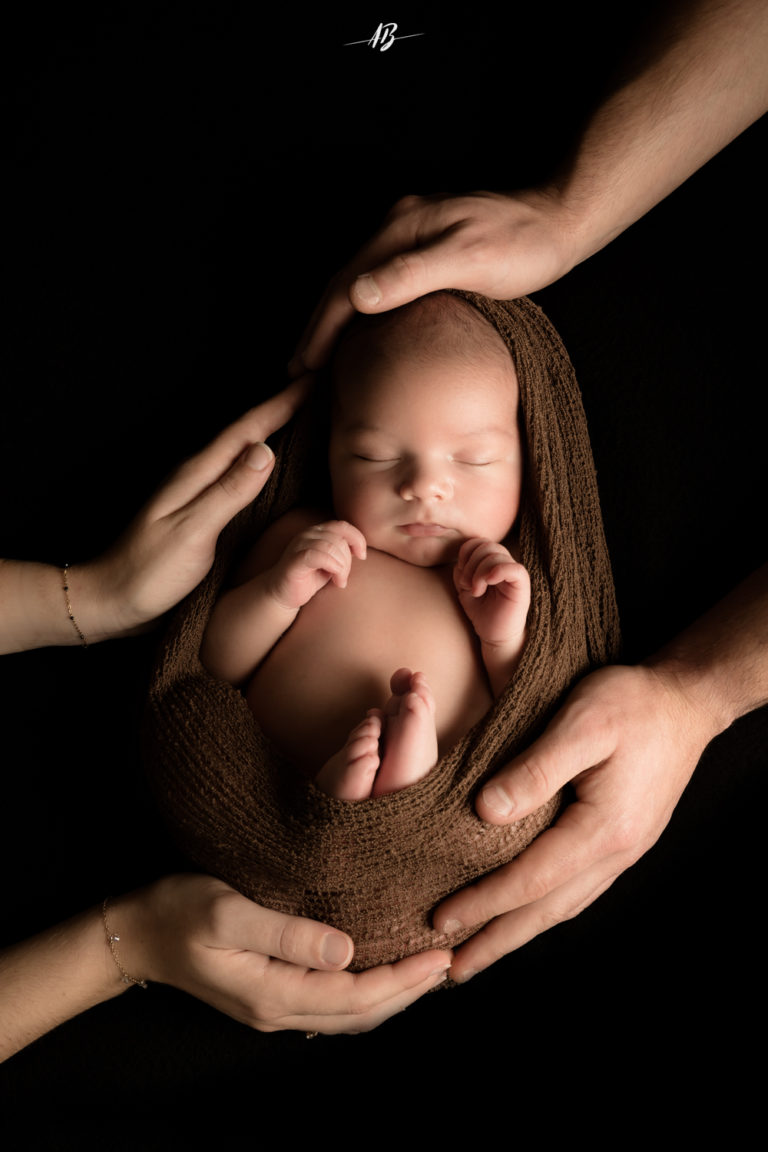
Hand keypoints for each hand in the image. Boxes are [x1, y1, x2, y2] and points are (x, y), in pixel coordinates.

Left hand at [79, 380, 307, 639]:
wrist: (114, 601)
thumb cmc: (150, 572)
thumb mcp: (193, 531)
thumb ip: (229, 491)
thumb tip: (266, 449)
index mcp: (197, 474)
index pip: (247, 431)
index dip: (281, 405)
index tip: (313, 379)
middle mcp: (200, 478)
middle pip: (248, 435)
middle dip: (282, 410)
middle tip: (318, 390)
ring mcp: (201, 496)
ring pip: (246, 455)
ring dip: (275, 434)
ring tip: (306, 419)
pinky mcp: (205, 516)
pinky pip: (242, 480)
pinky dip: (265, 466)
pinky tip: (277, 469)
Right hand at [124, 875, 450, 1033]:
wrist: (135, 933)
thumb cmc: (179, 912)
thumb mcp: (230, 912)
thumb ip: (288, 933)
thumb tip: (346, 952)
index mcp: (273, 993)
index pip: (356, 996)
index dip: (403, 981)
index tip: (441, 958)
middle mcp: (278, 1010)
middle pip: (360, 1014)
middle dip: (409, 992)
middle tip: (450, 965)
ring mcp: (273, 1007)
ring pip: (348, 1014)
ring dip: (391, 996)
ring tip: (427, 972)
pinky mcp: (269, 994)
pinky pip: (330, 1004)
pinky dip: (365, 992)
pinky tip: (377, 972)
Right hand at [267, 520, 366, 610]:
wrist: (283, 594)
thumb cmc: (309, 579)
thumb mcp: (332, 563)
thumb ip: (343, 552)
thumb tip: (361, 550)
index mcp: (318, 532)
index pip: (342, 526)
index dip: (357, 539)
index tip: (362, 556)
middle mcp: (308, 534)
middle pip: (339, 539)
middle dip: (348, 561)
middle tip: (343, 578)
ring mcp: (299, 545)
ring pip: (330, 546)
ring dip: (341, 567)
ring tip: (339, 581)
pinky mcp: (294, 559)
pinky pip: (317, 555)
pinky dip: (332, 566)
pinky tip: (334, 579)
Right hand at [291, 189, 575, 373]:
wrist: (560, 222)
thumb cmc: (524, 244)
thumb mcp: (470, 260)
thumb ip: (412, 275)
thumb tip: (357, 295)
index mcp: (401, 228)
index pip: (345, 285)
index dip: (322, 328)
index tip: (304, 365)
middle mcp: (398, 226)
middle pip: (343, 282)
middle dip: (319, 327)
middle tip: (298, 369)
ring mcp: (411, 235)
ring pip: (358, 283)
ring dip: (335, 320)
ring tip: (319, 358)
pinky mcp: (425, 247)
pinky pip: (379, 283)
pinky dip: (361, 313)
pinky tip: (360, 336)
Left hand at [433, 663, 718, 980]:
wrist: (686, 699)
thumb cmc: (632, 703)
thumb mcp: (582, 722)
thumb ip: (536, 768)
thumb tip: (486, 812)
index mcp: (604, 830)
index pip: (530, 880)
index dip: (483, 902)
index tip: (440, 921)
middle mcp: (617, 853)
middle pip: (547, 910)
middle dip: (497, 940)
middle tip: (452, 971)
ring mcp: (623, 851)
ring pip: (563, 905)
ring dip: (519, 932)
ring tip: (480, 952)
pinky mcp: (622, 840)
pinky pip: (576, 889)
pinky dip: (543, 908)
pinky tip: (525, 911)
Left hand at [453, 538, 529, 647]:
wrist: (494, 635)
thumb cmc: (482, 612)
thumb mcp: (464, 588)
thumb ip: (462, 571)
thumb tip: (461, 560)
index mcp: (491, 562)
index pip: (478, 541)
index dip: (465, 553)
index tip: (461, 575)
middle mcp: (504, 564)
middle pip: (486, 545)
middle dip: (470, 564)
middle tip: (466, 585)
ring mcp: (513, 573)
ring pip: (496, 554)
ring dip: (479, 572)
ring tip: (476, 591)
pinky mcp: (521, 585)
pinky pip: (514, 568)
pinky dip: (498, 571)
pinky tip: (489, 583)